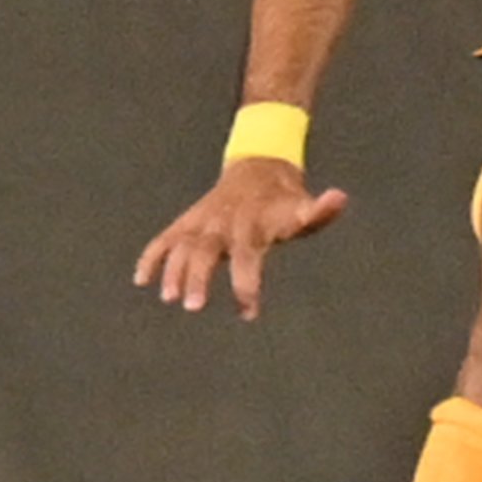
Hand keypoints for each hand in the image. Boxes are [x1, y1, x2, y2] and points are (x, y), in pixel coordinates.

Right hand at [134, 160, 350, 320]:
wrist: (259, 168)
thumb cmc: (284, 201)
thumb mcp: (303, 207)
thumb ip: (320, 210)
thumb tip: (340, 196)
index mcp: (251, 224)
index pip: (247, 257)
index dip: (246, 284)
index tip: (248, 313)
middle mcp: (221, 223)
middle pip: (206, 251)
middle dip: (198, 278)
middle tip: (193, 307)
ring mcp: (201, 222)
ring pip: (181, 245)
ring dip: (172, 270)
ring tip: (168, 297)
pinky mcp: (186, 223)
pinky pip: (164, 239)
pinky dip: (151, 256)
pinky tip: (141, 280)